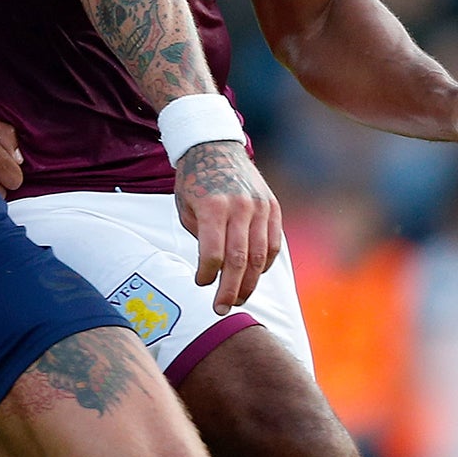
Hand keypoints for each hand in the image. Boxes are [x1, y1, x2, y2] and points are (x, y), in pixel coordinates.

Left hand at [173, 140, 282, 313]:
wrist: (215, 146)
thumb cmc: (195, 181)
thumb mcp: (185, 206)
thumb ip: (200, 236)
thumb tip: (214, 268)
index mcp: (213, 206)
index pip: (213, 253)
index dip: (206, 275)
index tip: (200, 283)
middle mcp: (240, 207)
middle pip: (239, 260)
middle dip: (229, 290)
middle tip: (220, 310)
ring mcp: (260, 207)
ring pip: (260, 256)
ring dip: (249, 283)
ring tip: (237, 299)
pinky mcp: (272, 207)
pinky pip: (273, 244)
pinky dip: (264, 265)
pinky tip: (253, 276)